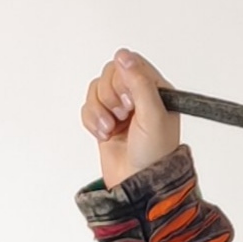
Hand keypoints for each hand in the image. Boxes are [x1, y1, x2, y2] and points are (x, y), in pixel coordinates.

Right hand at [80, 47, 178, 188]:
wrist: (139, 185)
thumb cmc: (154, 154)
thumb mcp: (152, 115)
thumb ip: (139, 82)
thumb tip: (123, 56)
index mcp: (156, 90)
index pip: (130, 63)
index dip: (123, 78)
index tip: (130, 101)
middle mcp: (137, 96)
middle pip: (109, 73)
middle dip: (110, 96)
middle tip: (123, 116)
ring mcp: (119, 109)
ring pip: (96, 89)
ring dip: (99, 110)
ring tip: (112, 129)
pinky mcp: (104, 121)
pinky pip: (87, 107)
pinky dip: (92, 121)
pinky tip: (104, 135)